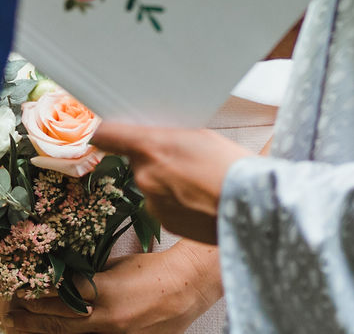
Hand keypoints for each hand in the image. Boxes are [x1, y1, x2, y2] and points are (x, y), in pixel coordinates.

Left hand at [0, 243, 222, 332]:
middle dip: (32, 317)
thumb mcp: (116, 266)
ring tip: (22, 326)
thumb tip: (66, 280)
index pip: (60, 295)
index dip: (37, 295)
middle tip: (11, 313)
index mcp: (104, 292)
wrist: (187, 288)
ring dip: (44, 330)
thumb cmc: (154, 270)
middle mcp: (106, 318)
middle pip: (59, 320)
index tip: (19, 292)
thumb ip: (90, 275)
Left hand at [90, 123, 250, 246]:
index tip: (103, 130)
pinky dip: (177, 202)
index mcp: (150, 147)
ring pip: (152, 185)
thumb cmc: (230, 165)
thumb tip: (155, 138)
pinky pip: (164, 205)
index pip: (107, 135)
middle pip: (138, 161)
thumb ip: (169, 136)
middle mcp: (144, 176)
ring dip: (167, 182)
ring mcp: (152, 202)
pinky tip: (200, 199)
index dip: (103, 131)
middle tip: (184, 158)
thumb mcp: (199, 135)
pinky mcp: (164, 223)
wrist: (250, 207)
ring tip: (200, 181)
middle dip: (155, 159)